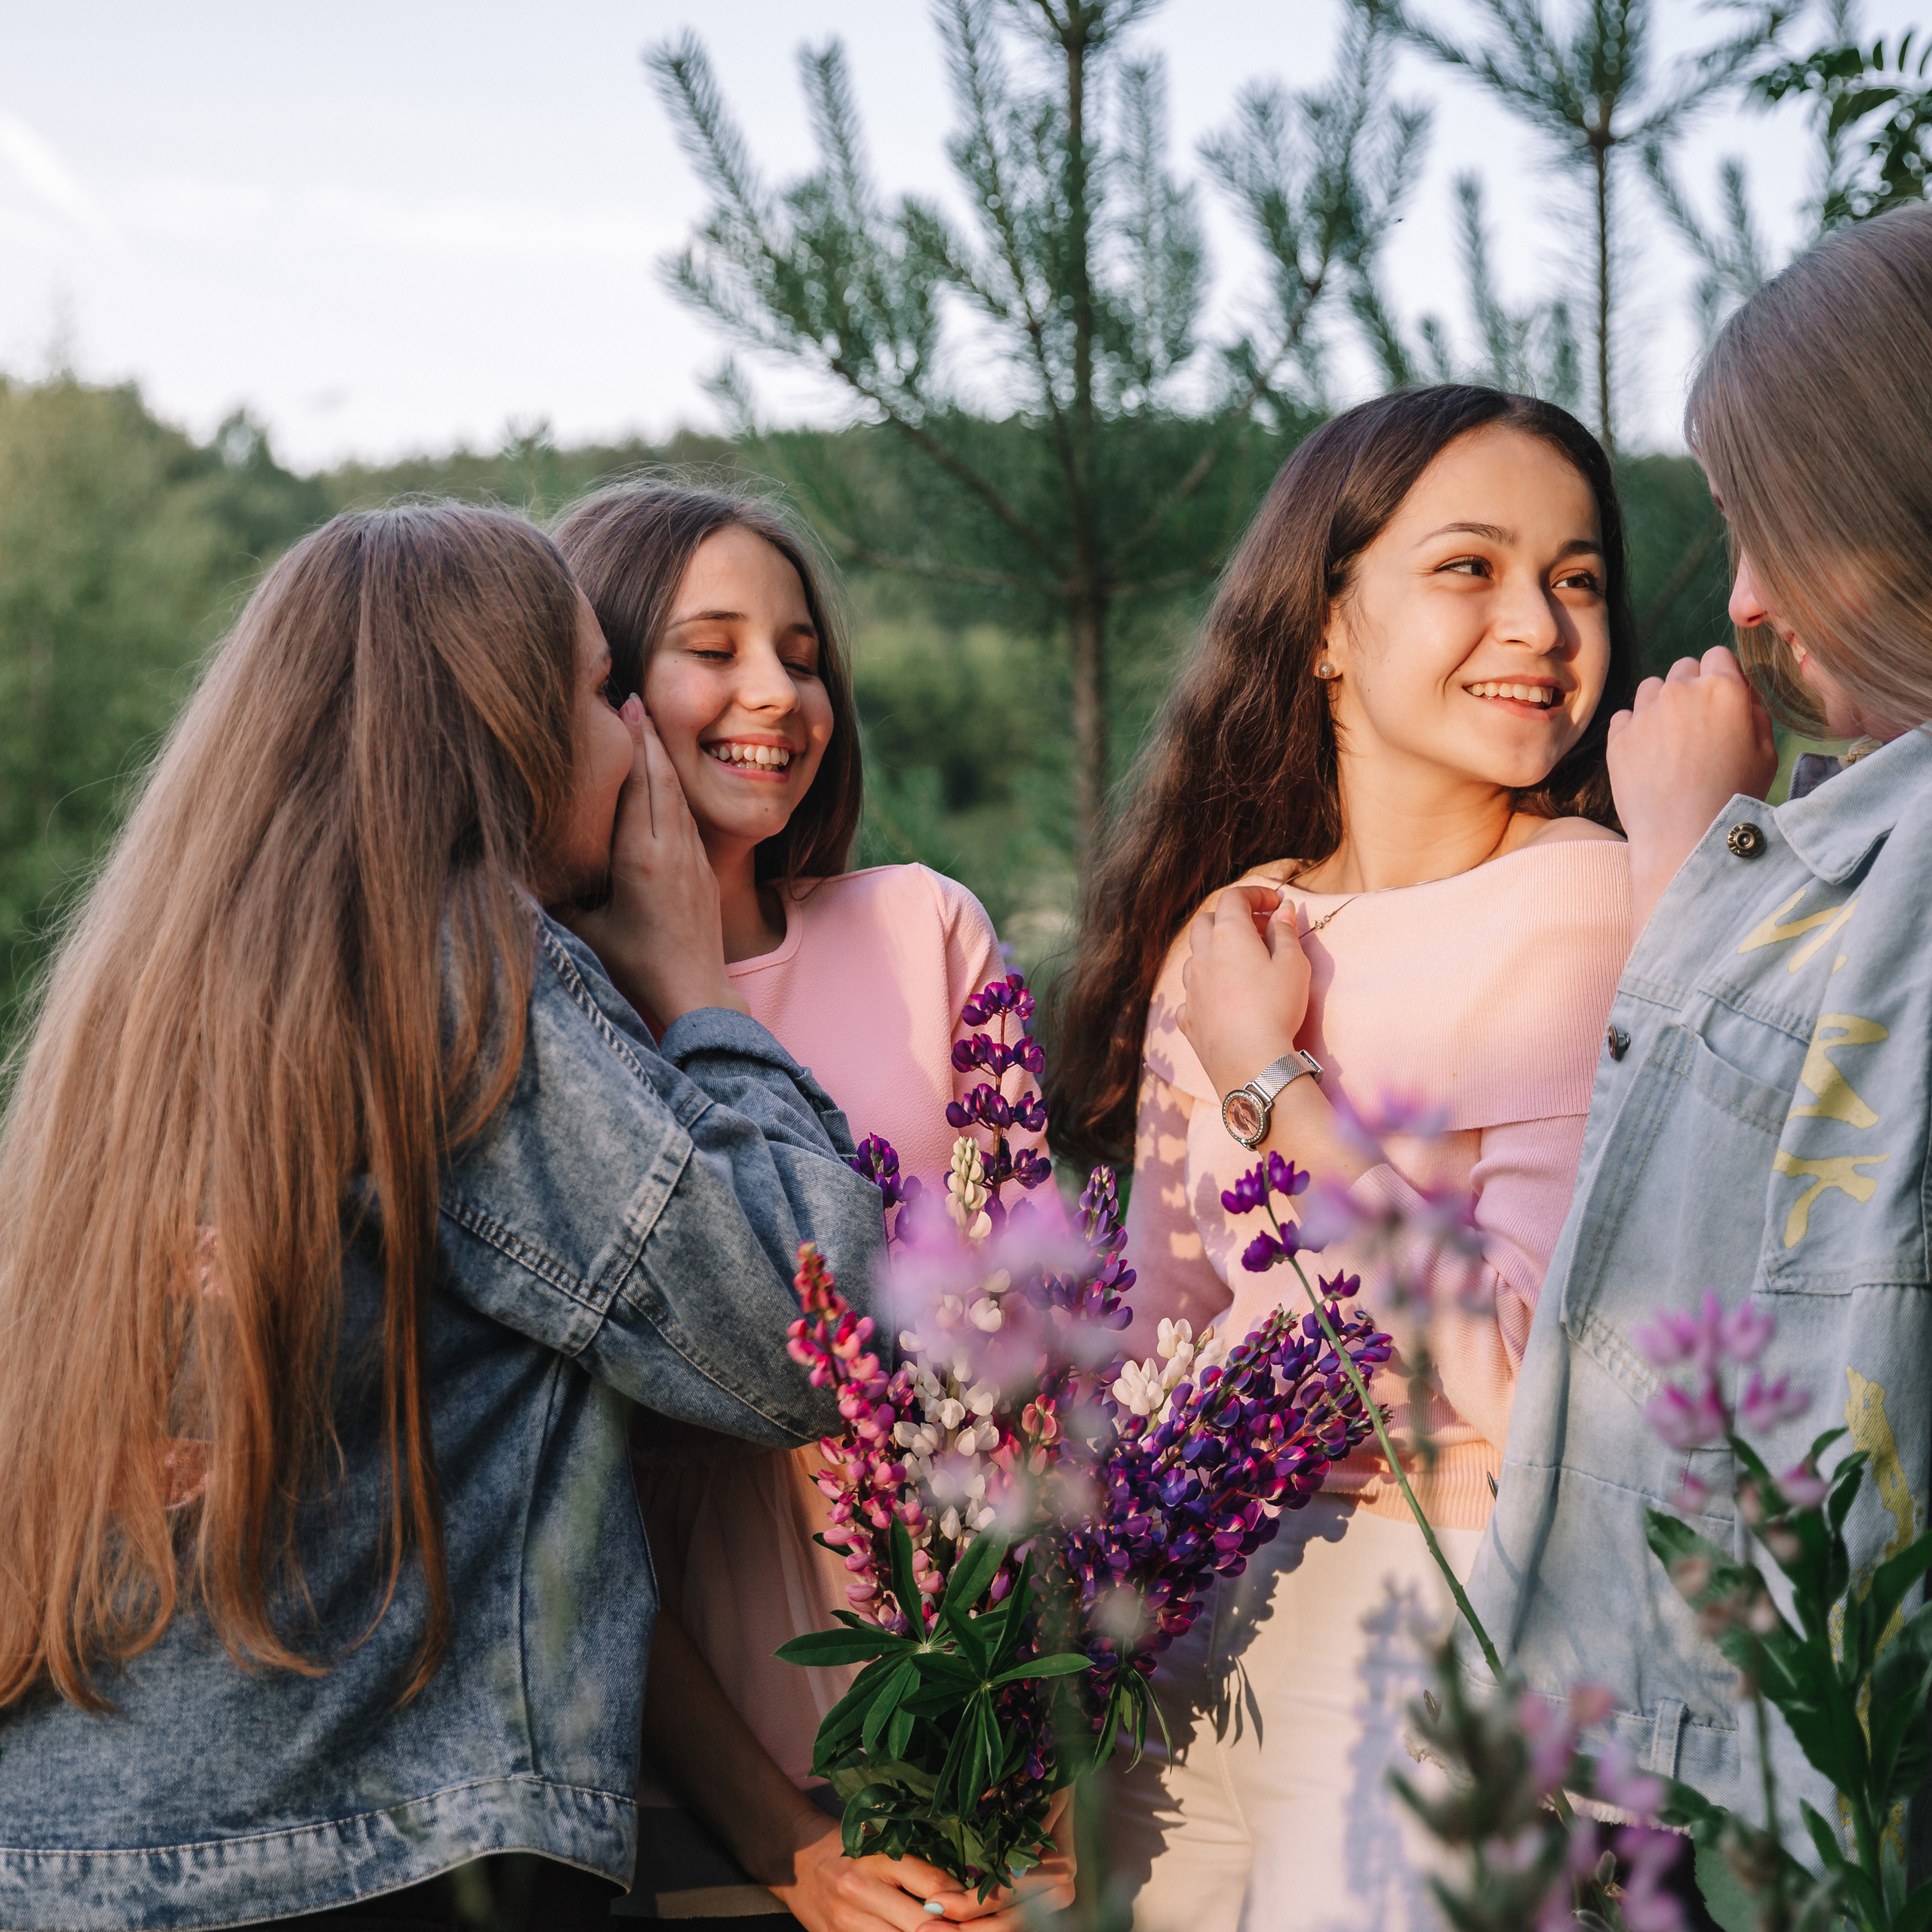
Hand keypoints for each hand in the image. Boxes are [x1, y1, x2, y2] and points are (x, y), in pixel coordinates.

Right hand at [556, 698, 748, 1025]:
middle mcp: (670, 848)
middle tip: (632, 698)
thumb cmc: (637, 966)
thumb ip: (556, 900)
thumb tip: (515, 876)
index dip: (628, 745)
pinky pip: (686, 815)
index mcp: (640, 857)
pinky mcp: (703, 868)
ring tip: (648, 724)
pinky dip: (674, 787)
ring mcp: (691, 856)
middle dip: (647, 736)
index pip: (634, 786)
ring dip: (663, 757)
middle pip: (660, 778)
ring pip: (677, 793)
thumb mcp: (588, 933)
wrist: (696, 992)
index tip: (620, 709)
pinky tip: (666, 776)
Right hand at [767, 1809, 1072, 1931]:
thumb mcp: (885, 1842)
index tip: (995, 1907)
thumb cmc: (852, 1845)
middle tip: (992, 1928)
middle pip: (923, 1925)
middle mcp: (862, 1890)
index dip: (967, 1902)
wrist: (797, 1860)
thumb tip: (971, 1887)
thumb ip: (922, 1865)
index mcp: (879, 1856)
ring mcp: (848, 1923)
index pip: (933, 1884)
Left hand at [1177, 884, 1311, 1098]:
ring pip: (1194, 957)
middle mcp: (1202, 957)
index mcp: (1228, 936)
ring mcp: (1190, 988)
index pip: (1233, 898)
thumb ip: (1286, 932)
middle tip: (1258, 930)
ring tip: (1240, 965)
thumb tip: (1282, 909)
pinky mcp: (1187, 1018)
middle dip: (1229, 918)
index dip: (1255, 894)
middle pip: (1205, 922)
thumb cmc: (1276, 1008)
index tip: (1274, 903)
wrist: (1250, 1063)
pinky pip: (1190, 994)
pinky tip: (1222, 1000)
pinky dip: (1205, 989)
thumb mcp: (1293, 964)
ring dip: (1214, 953)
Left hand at [1607, 648, 1776, 934]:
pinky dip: (1634, 728)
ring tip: (1670, 739)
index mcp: (1723, 688)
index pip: (1719, 655)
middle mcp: (1681, 691)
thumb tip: (1739, 694)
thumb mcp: (1765, 753)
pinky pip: (1625, 716)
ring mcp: (1645, 712)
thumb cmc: (1734, 796)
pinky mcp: (1617, 736)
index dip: (1721, 675)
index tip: (1721, 699)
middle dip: (1691, 686)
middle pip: (1684, 667)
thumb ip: (1753, 713)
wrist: (1684, 836)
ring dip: (1661, 703)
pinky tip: (1647, 754)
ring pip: (1651, 687)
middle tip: (1697, 723)